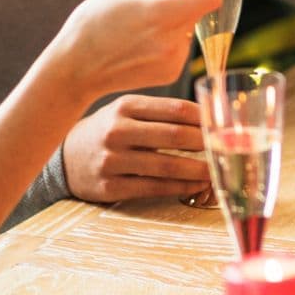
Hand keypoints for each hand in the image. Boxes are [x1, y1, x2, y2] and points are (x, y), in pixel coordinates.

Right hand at [42, 0, 219, 102]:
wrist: (76, 70)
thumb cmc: (92, 24)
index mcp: (161, 15)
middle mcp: (173, 41)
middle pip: (198, 9)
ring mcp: (174, 60)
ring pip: (188, 26)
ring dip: (174, 17)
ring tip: (139, 21)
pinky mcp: (171, 73)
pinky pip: (180, 44)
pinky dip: (168, 36)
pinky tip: (140, 40)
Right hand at [62, 94, 213, 203]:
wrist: (66, 157)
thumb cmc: (110, 130)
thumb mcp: (128, 111)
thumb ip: (162, 113)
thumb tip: (210, 117)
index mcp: (126, 106)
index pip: (175, 109)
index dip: (205, 118)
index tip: (225, 125)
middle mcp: (117, 131)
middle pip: (174, 136)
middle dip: (206, 144)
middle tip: (228, 149)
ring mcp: (112, 160)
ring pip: (166, 166)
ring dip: (197, 170)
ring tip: (217, 171)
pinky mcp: (109, 186)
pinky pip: (153, 187)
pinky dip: (180, 187)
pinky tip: (196, 185)